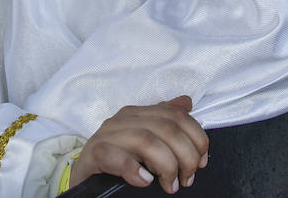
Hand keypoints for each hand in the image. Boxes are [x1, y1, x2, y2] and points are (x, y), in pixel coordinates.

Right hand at [70, 96, 208, 192]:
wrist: (85, 182)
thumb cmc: (119, 163)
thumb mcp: (145, 142)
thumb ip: (165, 122)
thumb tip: (186, 102)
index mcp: (138, 114)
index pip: (175, 115)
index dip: (196, 137)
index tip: (202, 162)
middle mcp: (122, 120)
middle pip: (165, 127)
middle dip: (185, 155)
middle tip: (186, 179)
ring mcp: (105, 136)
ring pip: (145, 139)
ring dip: (165, 165)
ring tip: (169, 185)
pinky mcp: (92, 155)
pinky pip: (112, 155)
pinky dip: (132, 168)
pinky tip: (144, 180)